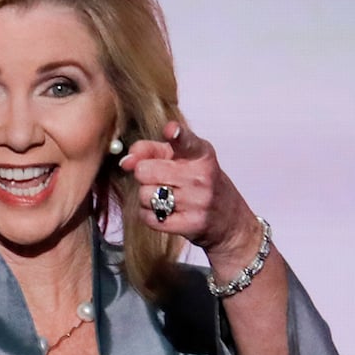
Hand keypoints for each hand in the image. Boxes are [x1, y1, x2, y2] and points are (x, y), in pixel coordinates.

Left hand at [119, 122, 261, 266]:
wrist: (229, 220)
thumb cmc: (199, 183)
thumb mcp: (183, 159)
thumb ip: (151, 150)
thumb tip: (125, 161)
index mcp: (201, 154)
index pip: (186, 141)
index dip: (176, 135)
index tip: (171, 131)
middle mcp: (201, 176)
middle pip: (144, 171)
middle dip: (144, 175)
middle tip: (158, 179)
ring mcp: (197, 201)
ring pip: (144, 195)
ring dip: (146, 197)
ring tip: (164, 197)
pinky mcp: (191, 224)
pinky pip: (149, 217)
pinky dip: (149, 215)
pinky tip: (164, 212)